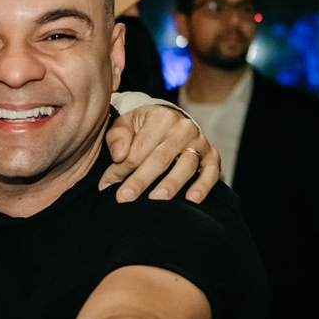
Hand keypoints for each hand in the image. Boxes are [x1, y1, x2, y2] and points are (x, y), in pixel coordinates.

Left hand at [101, 104, 221, 202]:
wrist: (171, 122)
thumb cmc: (143, 128)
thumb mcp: (125, 125)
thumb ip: (117, 138)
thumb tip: (118, 156)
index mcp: (161, 118)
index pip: (138, 149)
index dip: (121, 169)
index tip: (106, 185)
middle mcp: (183, 128)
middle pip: (160, 158)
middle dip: (141, 180)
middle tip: (125, 198)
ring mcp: (200, 142)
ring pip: (186, 165)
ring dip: (171, 184)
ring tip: (156, 200)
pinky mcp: (212, 156)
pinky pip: (211, 172)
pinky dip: (203, 186)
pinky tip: (192, 199)